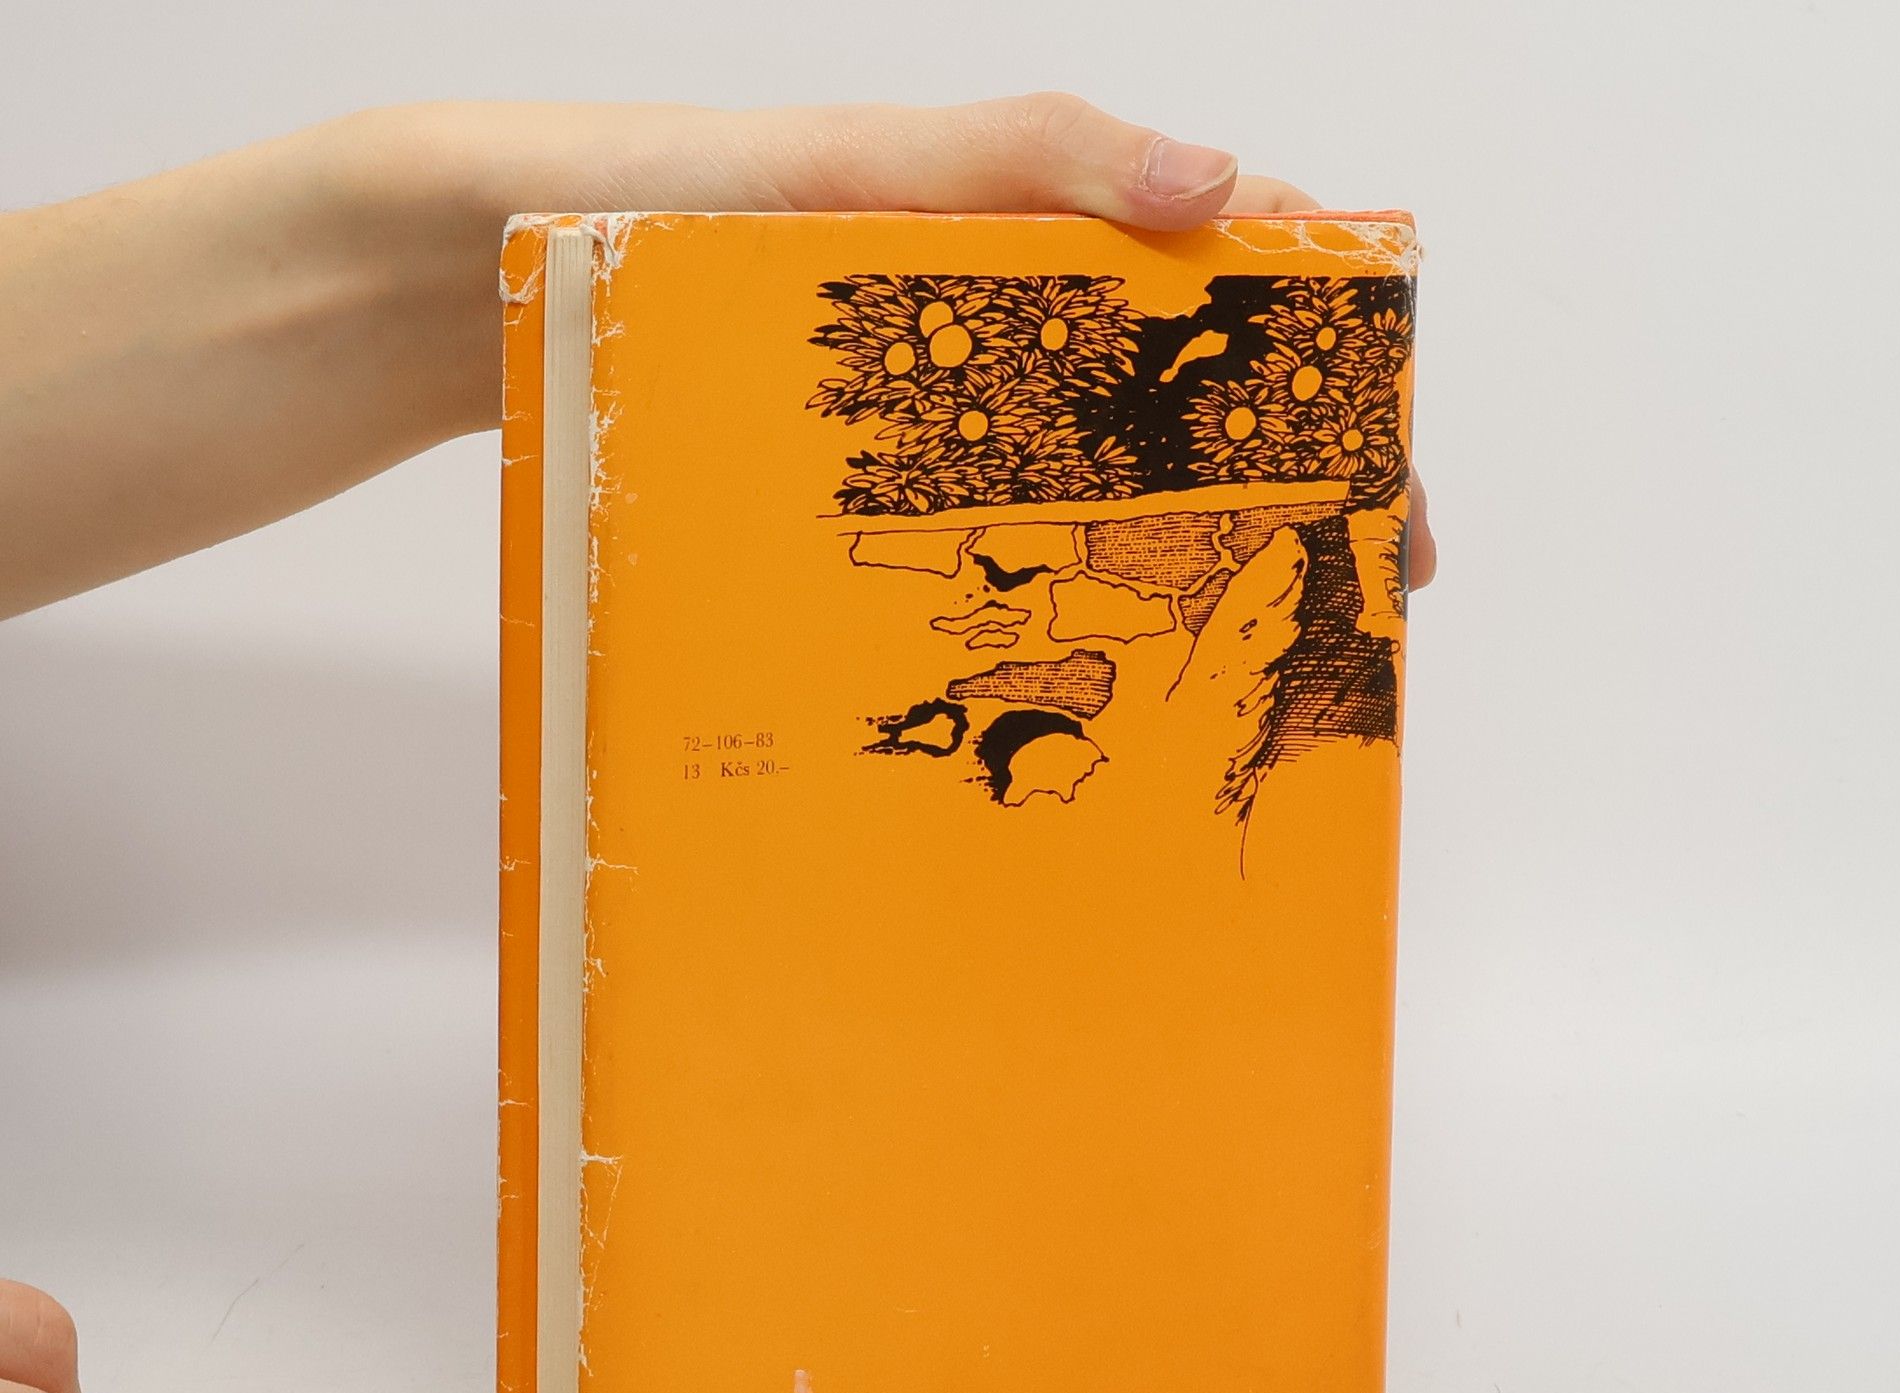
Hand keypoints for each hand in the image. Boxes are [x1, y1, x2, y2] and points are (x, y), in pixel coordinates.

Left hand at [0, 94, 1430, 614]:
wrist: (459, 286)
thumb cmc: (638, 211)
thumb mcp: (839, 168)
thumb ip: (1021, 154)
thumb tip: (1223, 195)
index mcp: (1019, 233)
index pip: (1230, 295)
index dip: (1332, 388)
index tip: (1387, 491)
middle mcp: (990, 331)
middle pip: (1182, 419)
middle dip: (1284, 509)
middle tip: (1345, 615)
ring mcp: (920, 422)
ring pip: (1090, 498)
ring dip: (1182, 578)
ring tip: (1240, 672)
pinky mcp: (845, 492)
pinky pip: (974, 548)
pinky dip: (1047, 605)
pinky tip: (1078, 677)